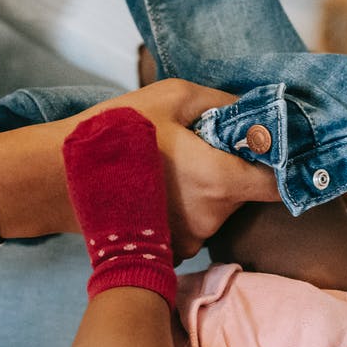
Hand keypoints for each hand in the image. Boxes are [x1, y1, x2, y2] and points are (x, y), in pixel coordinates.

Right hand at [0, 79, 282, 259]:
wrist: (58, 179)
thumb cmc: (115, 134)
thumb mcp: (171, 98)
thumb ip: (222, 104)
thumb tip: (252, 112)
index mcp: (220, 180)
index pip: (279, 187)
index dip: (288, 172)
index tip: (284, 158)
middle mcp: (212, 217)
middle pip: (244, 195)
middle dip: (234, 172)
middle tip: (205, 147)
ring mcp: (191, 238)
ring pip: (218, 209)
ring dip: (208, 190)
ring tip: (171, 167)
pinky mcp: (170, 248)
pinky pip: (194, 225)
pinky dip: (186, 208)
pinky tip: (158, 190)